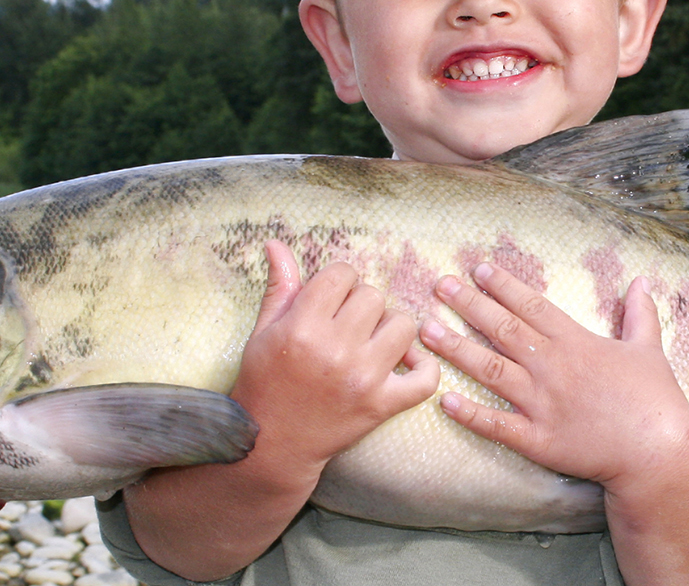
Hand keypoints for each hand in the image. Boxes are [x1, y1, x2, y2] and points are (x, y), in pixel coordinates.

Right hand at [234, 240, 440, 470]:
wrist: (272, 444)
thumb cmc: (264, 383)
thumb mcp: (263, 332)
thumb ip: (281, 287)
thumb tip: (276, 243)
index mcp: (302, 327)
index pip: (342, 274)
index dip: (339, 281)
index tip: (332, 298)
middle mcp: (335, 350)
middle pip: (374, 296)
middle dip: (361, 304)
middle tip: (347, 324)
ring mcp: (363, 379)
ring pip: (404, 325)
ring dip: (390, 329)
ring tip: (371, 342)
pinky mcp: (381, 406)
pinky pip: (426, 379)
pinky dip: (425, 368)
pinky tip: (406, 363)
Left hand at [421, 263, 688, 487]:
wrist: (659, 453)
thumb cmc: (657, 400)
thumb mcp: (649, 348)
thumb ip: (640, 313)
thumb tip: (642, 281)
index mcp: (576, 343)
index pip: (531, 306)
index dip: (503, 285)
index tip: (478, 269)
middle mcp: (553, 368)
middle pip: (502, 329)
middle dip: (468, 304)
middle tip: (439, 285)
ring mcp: (542, 404)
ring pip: (490, 370)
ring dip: (456, 349)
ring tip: (427, 331)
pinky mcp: (538, 440)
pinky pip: (496, 425)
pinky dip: (469, 413)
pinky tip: (444, 400)